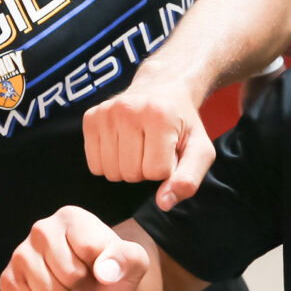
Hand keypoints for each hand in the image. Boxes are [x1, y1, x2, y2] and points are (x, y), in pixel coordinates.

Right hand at [0, 206, 150, 290]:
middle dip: (84, 290)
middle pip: (71, 275)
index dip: (103, 269)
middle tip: (83, 285)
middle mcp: (41, 230)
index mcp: (71, 218)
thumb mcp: (132, 265)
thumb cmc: (110, 276)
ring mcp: (19, 256)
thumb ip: (129, 260)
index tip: (102, 268)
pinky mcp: (7, 282)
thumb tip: (105, 270)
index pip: (90, 249)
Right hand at [83, 75, 214, 209]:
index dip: (166, 170)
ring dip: (127, 169)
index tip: (170, 152)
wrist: (161, 87)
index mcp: (159, 116)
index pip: (156, 172)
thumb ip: (189, 179)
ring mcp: (106, 113)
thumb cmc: (182, 124)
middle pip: (131, 174)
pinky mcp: (91, 118)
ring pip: (111, 172)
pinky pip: (95, 165)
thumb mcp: (199, 150)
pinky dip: (110, 164)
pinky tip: (122, 146)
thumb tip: (163, 203)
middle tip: (153, 150)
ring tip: (139, 148)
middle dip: (145, 171)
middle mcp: (128, 110)